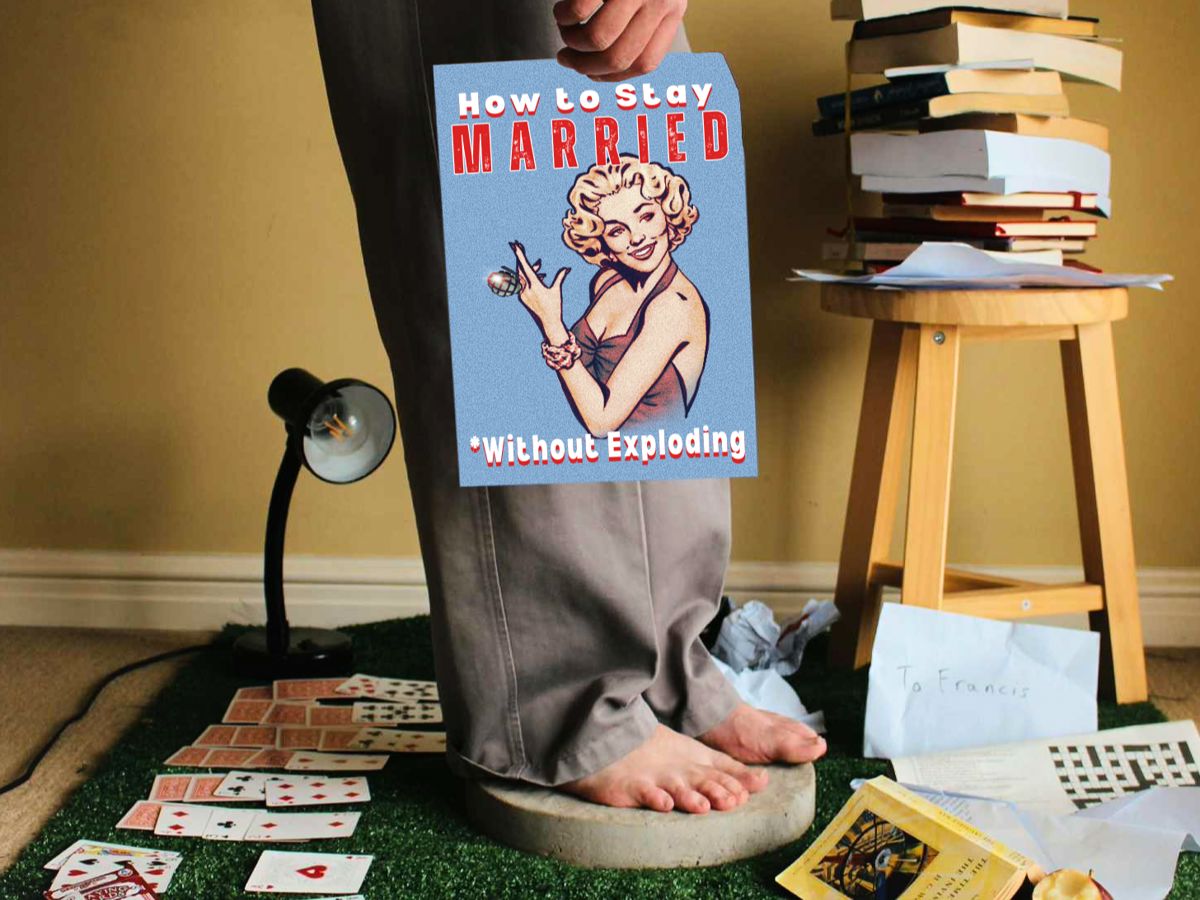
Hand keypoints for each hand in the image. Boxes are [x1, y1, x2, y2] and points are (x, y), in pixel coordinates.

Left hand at [510, 241, 569, 340]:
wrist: (548, 323)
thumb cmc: (555, 307)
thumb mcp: (557, 291)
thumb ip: (560, 277)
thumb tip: (568, 268)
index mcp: (535, 286)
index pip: (525, 267)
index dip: (520, 255)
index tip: (515, 245)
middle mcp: (526, 290)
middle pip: (519, 269)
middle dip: (519, 257)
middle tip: (517, 246)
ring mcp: (522, 294)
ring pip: (521, 276)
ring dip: (527, 268)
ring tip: (539, 263)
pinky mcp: (522, 298)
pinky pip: (522, 283)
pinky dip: (528, 277)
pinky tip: (540, 274)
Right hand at [553, 0, 686, 81]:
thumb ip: (643, 21)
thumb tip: (602, 66)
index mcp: (672, 10)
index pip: (645, 63)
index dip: (613, 76)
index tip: (592, 73)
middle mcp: (659, 0)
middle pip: (619, 57)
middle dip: (584, 66)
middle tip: (565, 59)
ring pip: (598, 39)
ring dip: (573, 42)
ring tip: (564, 30)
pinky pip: (579, 10)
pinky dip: (563, 17)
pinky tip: (561, 12)